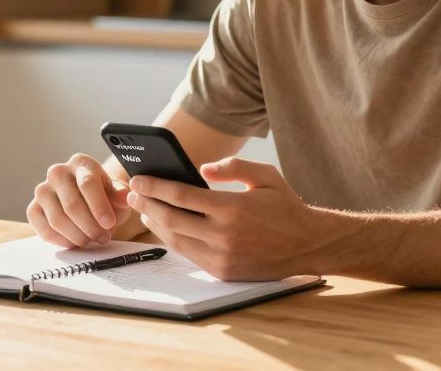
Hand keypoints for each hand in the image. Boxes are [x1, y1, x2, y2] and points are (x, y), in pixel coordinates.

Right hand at [27, 153, 131, 248]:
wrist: (89, 203)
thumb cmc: (105, 196)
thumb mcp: (118, 194)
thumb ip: (121, 195)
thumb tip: (124, 196)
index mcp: (80, 163)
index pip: (87, 184)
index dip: (99, 206)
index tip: (110, 223)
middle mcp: (58, 172)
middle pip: (72, 205)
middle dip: (91, 227)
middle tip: (103, 237)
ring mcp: (42, 190)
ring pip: (58, 220)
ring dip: (78, 236)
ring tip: (92, 239)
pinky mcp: (33, 209)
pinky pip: (45, 230)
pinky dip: (63, 241)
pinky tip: (76, 241)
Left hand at [127, 157, 340, 280]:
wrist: (308, 244)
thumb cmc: (286, 207)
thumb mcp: (265, 176)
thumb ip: (233, 167)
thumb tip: (201, 169)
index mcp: (232, 208)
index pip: (180, 196)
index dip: (154, 187)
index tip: (138, 179)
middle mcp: (223, 235)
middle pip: (171, 219)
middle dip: (147, 204)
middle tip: (132, 193)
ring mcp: (222, 257)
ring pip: (175, 240)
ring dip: (155, 224)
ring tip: (145, 210)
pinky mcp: (223, 271)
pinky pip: (189, 255)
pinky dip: (173, 240)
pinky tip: (166, 228)